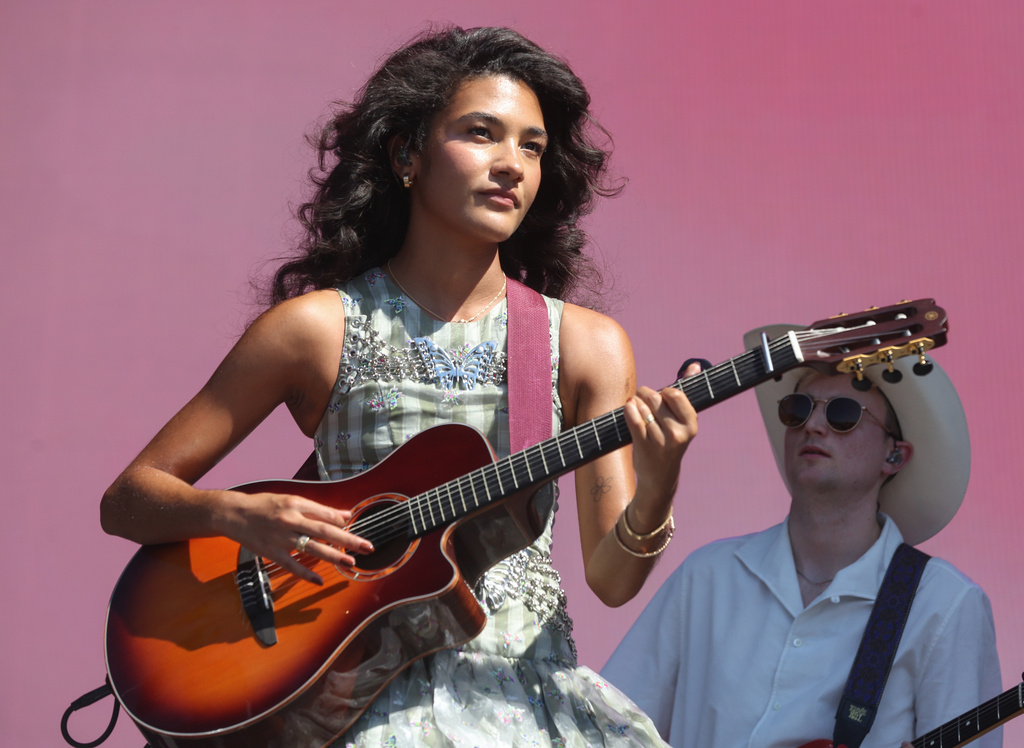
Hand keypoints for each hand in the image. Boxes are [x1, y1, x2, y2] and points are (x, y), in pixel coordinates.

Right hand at [215, 489, 373, 584]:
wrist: (234, 514)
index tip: (354, 527)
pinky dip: (305, 573)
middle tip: (366, 547)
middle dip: (347, 539)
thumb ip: (318, 509)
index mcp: (296, 504)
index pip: (325, 514)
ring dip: (333, 556)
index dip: (342, 522)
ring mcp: (281, 538)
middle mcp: (290, 520)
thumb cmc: (265, 505)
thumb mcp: (292, 500)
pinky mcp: (272, 552)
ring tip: (350, 563)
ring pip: (311, 548)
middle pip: (324, 531)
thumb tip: (344, 515)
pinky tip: (319, 580)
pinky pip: (291, 565)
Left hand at [623, 362, 699, 520]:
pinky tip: (629, 407)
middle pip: (657, 398)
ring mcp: (660, 441)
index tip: (662, 395)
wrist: (660, 477)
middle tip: (643, 397)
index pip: (676, 394)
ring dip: (636, 402)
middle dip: (647, 393)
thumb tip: (695, 365)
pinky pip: (633, 419)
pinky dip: (629, 409)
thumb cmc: (671, 441)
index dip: (665, 391)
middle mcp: (678, 433)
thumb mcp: (683, 420)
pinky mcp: (644, 446)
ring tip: (636, 406)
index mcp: (691, 425)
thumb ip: (687, 391)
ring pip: (643, 407)